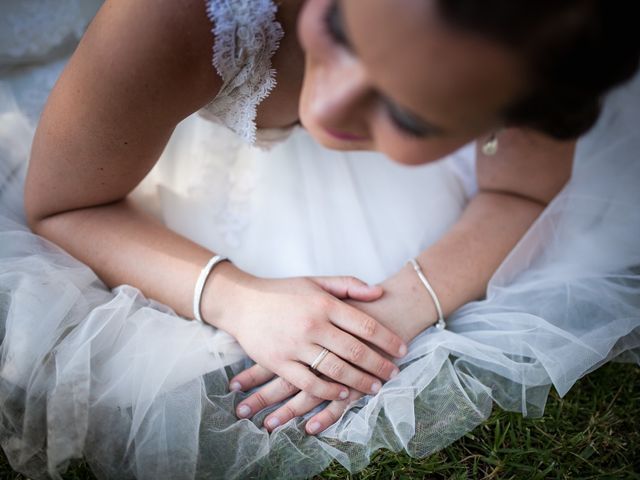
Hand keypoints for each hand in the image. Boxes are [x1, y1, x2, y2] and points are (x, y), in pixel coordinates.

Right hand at [229, 264, 438, 432]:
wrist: (240, 302)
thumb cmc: (282, 291)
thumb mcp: (316, 281)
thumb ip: (348, 285)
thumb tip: (379, 292)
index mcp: (324, 303)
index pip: (366, 325)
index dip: (388, 339)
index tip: (402, 349)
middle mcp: (313, 324)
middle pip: (356, 350)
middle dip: (379, 365)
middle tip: (394, 373)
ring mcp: (295, 345)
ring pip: (336, 370)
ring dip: (359, 381)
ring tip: (375, 387)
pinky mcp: (280, 362)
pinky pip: (310, 382)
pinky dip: (329, 391)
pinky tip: (344, 394)